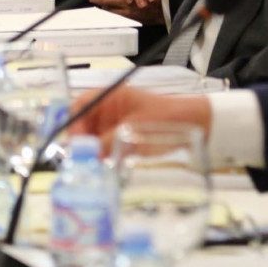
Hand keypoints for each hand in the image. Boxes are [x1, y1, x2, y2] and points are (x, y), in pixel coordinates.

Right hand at [70, 85, 210, 155]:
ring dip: (90, 152)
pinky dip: (101, 158)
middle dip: (80, 142)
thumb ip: (109, 140)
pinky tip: (103, 169)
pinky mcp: (121, 140)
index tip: (76, 142)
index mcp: (110, 97)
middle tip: (81, 161)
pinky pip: (104, 149)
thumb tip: (86, 154)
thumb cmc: (165, 117)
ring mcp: (114, 125)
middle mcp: (108, 110)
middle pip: (83, 124)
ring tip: (91, 168)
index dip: (74, 122)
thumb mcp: (134, 129)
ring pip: (92, 139)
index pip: (80, 105)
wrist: (194, 124)